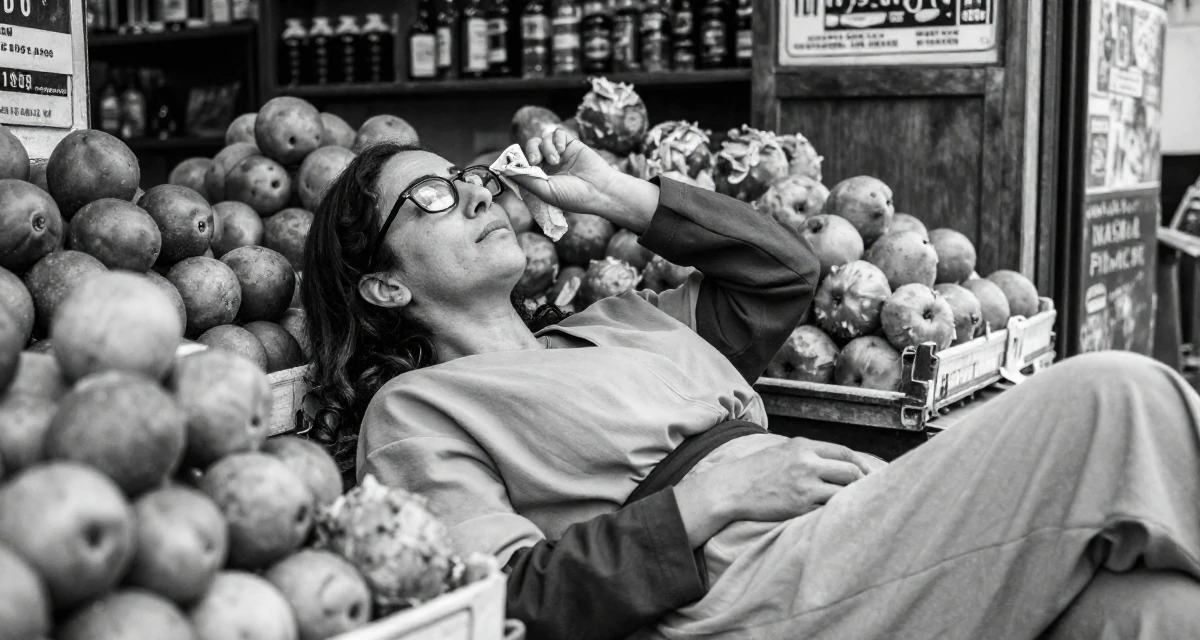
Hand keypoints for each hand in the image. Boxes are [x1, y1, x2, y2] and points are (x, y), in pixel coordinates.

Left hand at [510, 129, 659, 231]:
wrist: (600, 190)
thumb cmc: (574, 196)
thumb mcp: (546, 191)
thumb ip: (526, 179)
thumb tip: (505, 170)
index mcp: (540, 177)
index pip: (523, 163)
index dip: (518, 161)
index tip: (517, 163)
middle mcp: (548, 165)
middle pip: (530, 148)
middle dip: (530, 151)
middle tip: (536, 160)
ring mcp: (559, 154)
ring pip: (542, 140)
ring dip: (546, 147)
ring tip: (556, 159)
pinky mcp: (571, 144)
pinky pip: (557, 133)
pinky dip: (557, 139)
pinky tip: (564, 150)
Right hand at [673, 438, 873, 547]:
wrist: (733, 487)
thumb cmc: (757, 470)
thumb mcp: (783, 450)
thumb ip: (809, 453)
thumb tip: (837, 462)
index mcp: (803, 446)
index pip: (844, 452)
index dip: (862, 464)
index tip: (870, 473)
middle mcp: (806, 462)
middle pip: (850, 471)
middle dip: (863, 482)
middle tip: (870, 492)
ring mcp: (804, 485)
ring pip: (843, 491)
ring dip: (853, 498)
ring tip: (857, 504)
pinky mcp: (799, 506)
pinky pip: (828, 508)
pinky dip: (836, 510)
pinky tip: (839, 514)